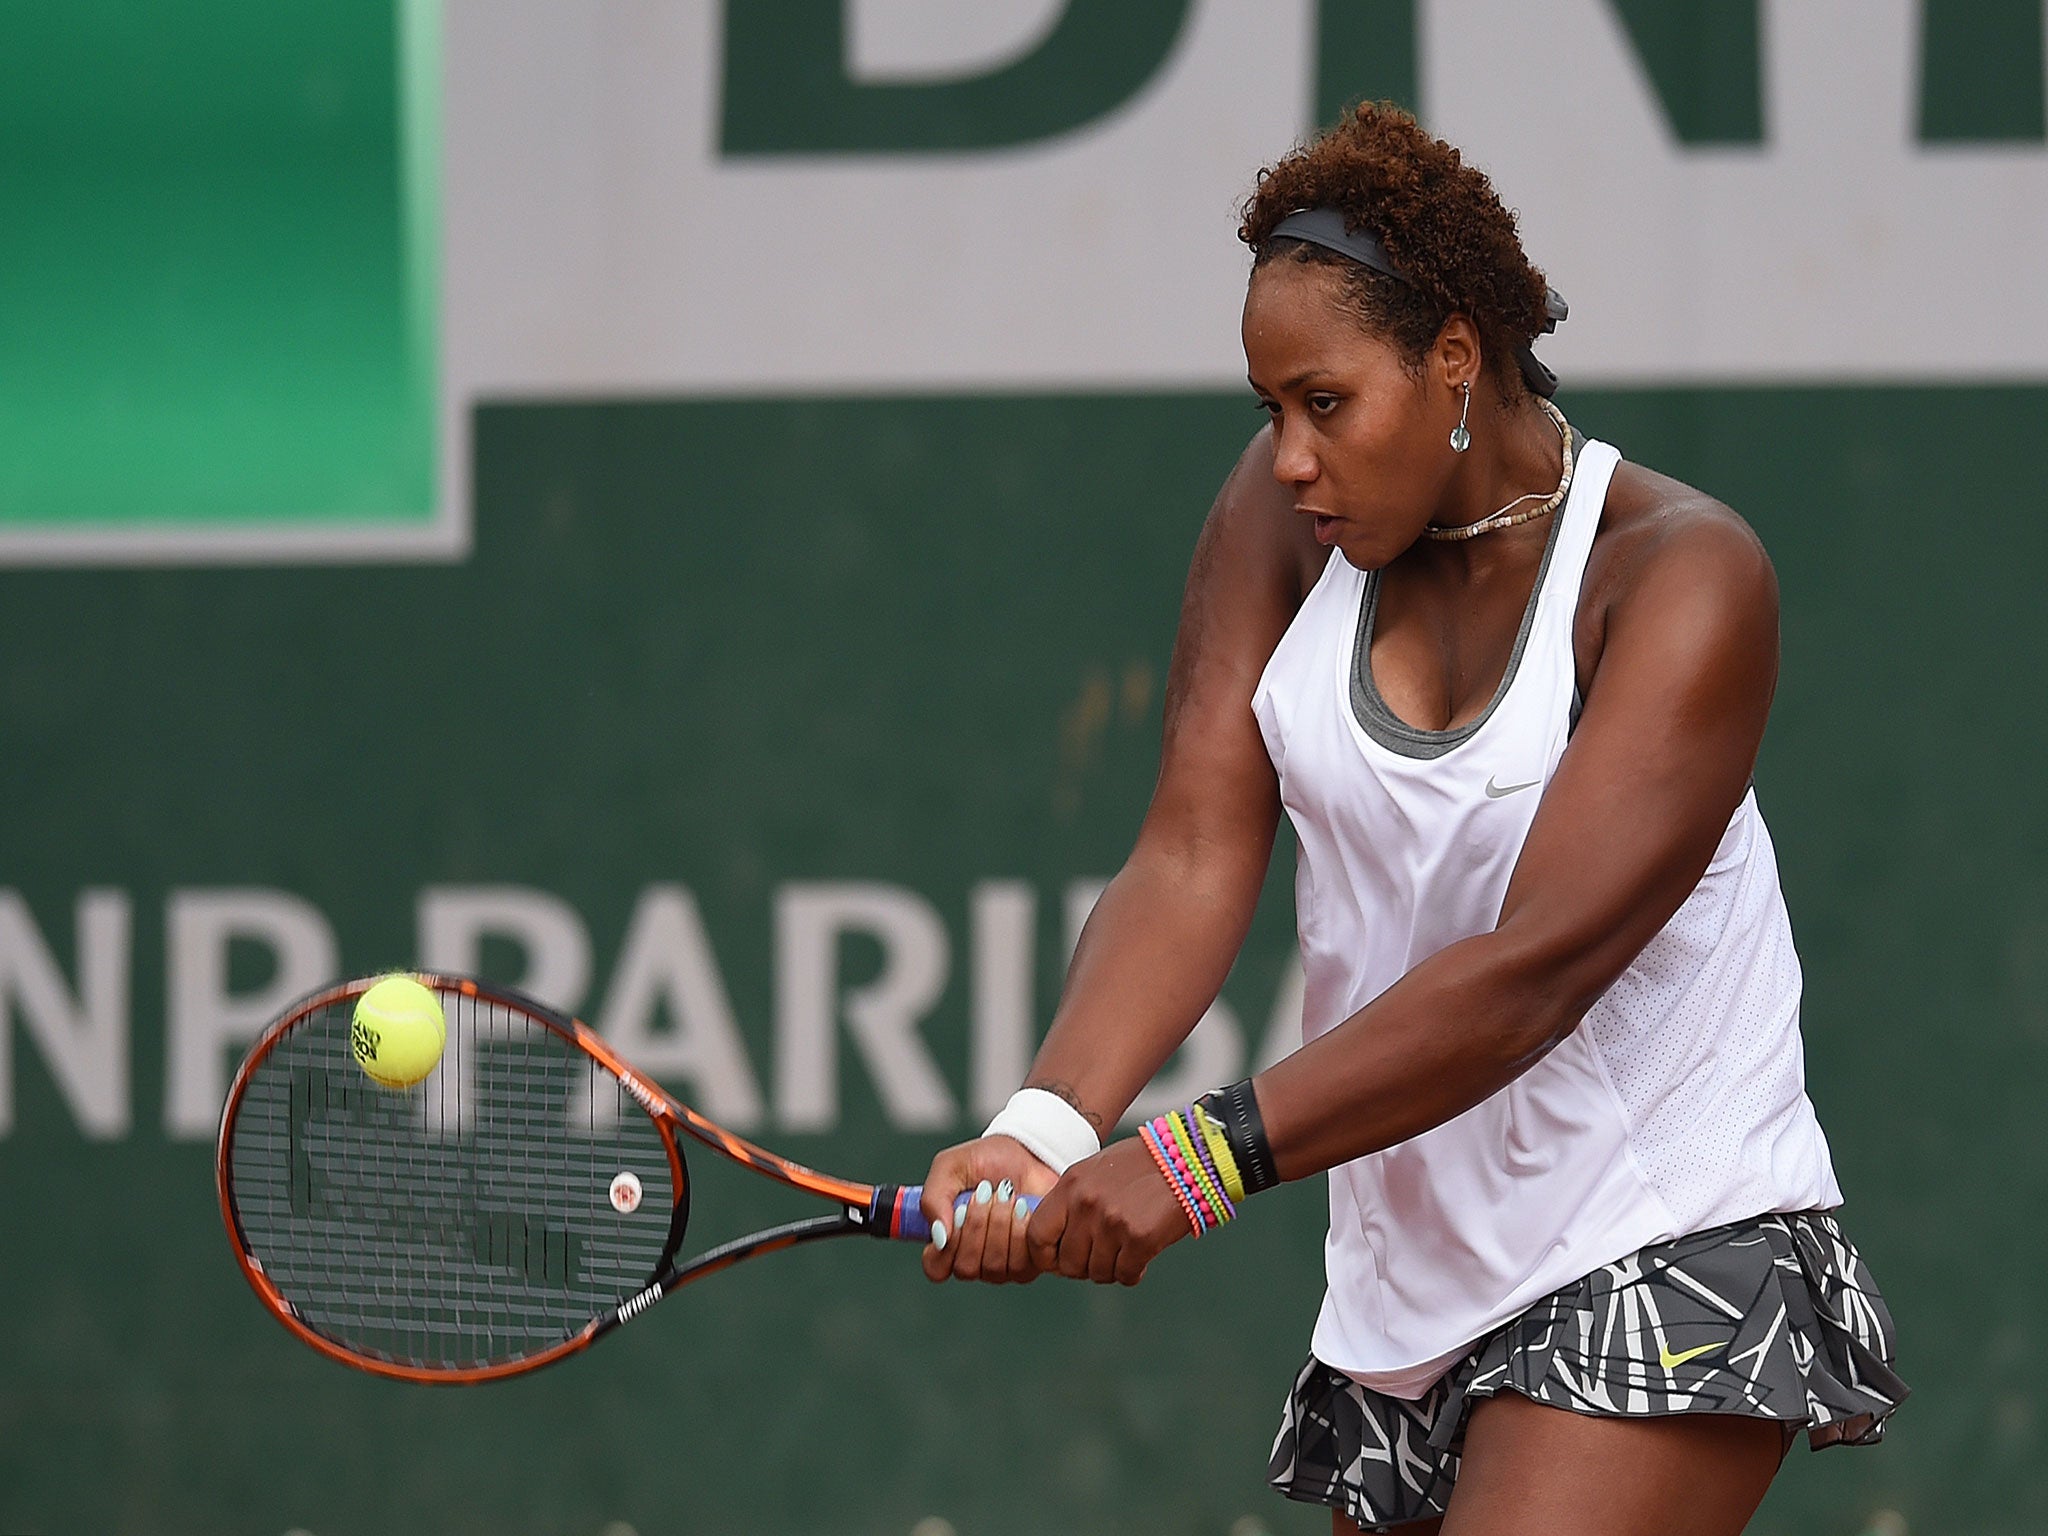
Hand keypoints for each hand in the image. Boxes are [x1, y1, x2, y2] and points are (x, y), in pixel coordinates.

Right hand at [918, 1135, 1057, 1283]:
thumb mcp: (950, 1167)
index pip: (936, 1269)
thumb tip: (938, 1236)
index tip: (955, 1214)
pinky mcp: (1029, 1261)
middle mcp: (974, 1258)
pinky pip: (1021, 1263)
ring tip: (1006, 1195)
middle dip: (976, 1225)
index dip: (944, 1248)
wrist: (1030, 1153)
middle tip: (984, 1193)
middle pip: (965, 1267)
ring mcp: (1002, 1264)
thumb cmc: (989, 1160)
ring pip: (993, 1266)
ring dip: (999, 1224)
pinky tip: (1022, 1207)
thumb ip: (933, 1198)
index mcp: (949, 1241)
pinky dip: (1020, 1230)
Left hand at [1026, 1135, 1191, 1284]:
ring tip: (1125, 1251)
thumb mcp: (1094, 1172)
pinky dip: (1133, 1272)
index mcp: (1071, 1186)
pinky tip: (1142, 1255)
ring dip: (1111, 1269)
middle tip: (1102, 1257)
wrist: (1188, 1158)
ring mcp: (1112, 1222)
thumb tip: (1056, 1244)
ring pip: (1097, 1273)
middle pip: (1068, 1263)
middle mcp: (1087, 1204)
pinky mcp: (1140, 1238)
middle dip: (1085, 1266)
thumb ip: (1072, 1203)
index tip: (1058, 1261)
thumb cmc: (1141, 1166)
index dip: (1046, 1256)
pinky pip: (1125, 1275)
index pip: (1037, 1235)